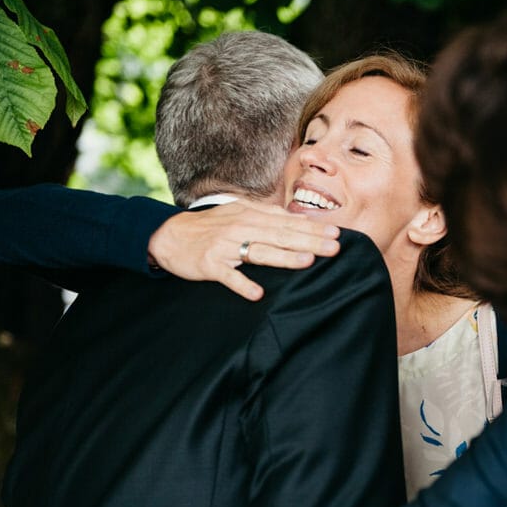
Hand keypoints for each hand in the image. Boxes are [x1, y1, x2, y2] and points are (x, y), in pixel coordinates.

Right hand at [147, 200, 340, 299]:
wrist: (169, 235)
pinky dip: (242, 284)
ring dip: (284, 257)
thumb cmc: (211, 226)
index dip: (313, 228)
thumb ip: (268, 215)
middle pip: (280, 235)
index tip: (337, 233)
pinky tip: (258, 293)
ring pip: (259, 252)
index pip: (288, 222)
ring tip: (307, 262)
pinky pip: (228, 276)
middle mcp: (241, 228)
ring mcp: (225, 247)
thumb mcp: (239, 212)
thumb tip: (299, 218)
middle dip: (309, 241)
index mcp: (251, 215)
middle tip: (334, 247)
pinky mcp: (210, 265)